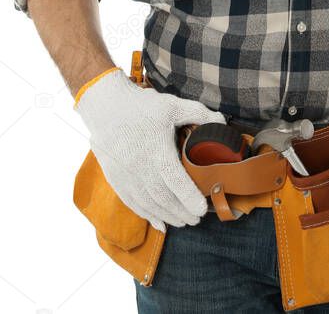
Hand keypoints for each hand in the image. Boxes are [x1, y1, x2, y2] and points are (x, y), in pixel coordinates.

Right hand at [75, 69, 226, 230]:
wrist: (106, 108)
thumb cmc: (142, 107)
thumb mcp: (173, 105)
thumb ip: (199, 114)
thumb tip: (222, 123)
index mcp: (157, 150)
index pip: (175, 180)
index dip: (189, 197)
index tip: (202, 209)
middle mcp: (140, 167)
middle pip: (163, 198)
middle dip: (181, 212)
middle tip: (197, 219)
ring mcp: (126, 176)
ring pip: (148, 204)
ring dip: (167, 216)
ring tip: (183, 222)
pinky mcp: (116, 180)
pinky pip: (133, 204)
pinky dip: (148, 216)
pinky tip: (160, 223)